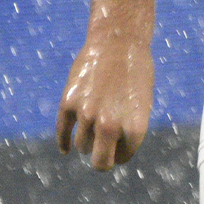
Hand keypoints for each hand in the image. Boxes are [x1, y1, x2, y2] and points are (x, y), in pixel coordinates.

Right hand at [55, 35, 153, 169]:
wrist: (118, 41)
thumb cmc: (135, 72)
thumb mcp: (141, 105)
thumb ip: (128, 130)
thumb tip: (111, 151)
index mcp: (135, 128)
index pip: (123, 157)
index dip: (120, 152)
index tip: (119, 144)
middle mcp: (110, 125)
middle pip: (100, 163)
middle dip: (101, 161)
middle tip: (101, 154)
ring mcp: (87, 114)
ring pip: (82, 145)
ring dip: (86, 141)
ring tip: (91, 130)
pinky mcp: (68, 102)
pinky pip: (62, 131)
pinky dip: (63, 143)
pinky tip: (65, 149)